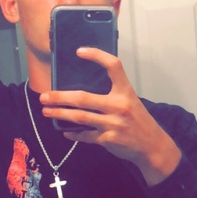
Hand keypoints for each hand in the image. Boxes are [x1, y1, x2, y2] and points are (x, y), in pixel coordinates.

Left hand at [39, 48, 181, 185]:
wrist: (153, 146)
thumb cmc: (139, 121)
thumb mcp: (131, 102)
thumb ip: (113, 94)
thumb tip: (85, 90)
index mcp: (126, 92)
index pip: (113, 66)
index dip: (97, 56)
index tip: (79, 51)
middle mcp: (119, 106)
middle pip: (83, 98)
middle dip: (60, 97)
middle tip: (44, 96)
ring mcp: (113, 124)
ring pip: (79, 117)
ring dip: (60, 114)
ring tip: (47, 111)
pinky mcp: (108, 139)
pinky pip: (85, 135)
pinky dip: (73, 134)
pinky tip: (65, 131)